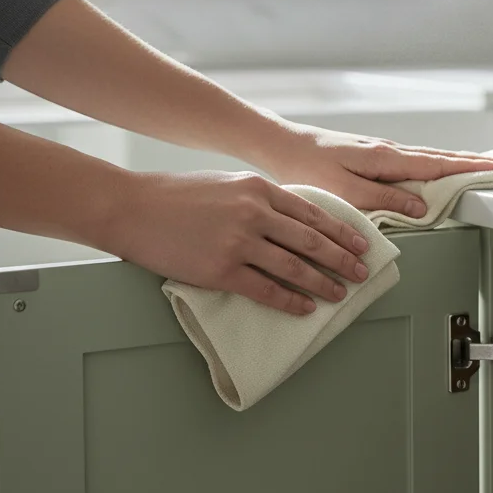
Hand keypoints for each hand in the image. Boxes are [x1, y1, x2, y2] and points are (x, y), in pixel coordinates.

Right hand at [116, 170, 371, 313]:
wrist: (131, 207)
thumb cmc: (177, 194)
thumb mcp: (229, 183)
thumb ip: (260, 198)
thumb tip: (293, 219)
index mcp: (259, 189)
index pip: (313, 213)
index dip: (342, 232)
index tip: (362, 244)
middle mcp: (254, 213)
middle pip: (311, 241)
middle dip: (341, 259)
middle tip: (361, 272)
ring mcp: (238, 242)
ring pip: (294, 267)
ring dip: (322, 283)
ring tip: (339, 294)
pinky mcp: (221, 270)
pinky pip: (265, 290)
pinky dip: (290, 301)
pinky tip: (304, 308)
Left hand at [257, 124, 492, 216]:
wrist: (280, 144)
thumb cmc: (307, 168)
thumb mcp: (345, 191)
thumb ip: (385, 200)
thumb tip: (423, 206)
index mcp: (388, 158)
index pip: (442, 165)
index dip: (474, 169)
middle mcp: (391, 151)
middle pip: (444, 158)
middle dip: (478, 162)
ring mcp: (384, 152)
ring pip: (432, 158)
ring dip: (461, 162)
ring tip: (487, 166)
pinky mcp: (376, 156)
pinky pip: (417, 161)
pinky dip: (438, 164)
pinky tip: (442, 169)